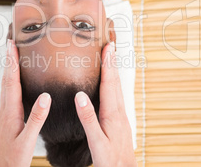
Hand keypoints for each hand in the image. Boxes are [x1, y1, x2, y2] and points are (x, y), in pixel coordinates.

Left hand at [0, 40, 51, 166]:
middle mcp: (5, 110)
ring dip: (9, 69)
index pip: (11, 82)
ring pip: (6, 86)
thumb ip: (37, 119)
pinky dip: (11, 82)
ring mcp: (5, 114)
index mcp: (11, 112)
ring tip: (13, 57)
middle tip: (10, 44)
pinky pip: (8, 94)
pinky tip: (15, 83)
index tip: (11, 46)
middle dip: (9, 60)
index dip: (12, 62)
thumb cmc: (13, 160)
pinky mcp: (7, 119)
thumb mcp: (28, 141)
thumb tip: (45, 96)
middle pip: (6, 80)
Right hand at [74, 42, 136, 166]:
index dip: (108, 64)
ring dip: (114, 71)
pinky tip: (110, 84)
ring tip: (110, 58)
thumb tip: (79, 96)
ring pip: (117, 88)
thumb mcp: (96, 141)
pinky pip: (116, 95)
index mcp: (112, 114)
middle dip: (112, 62)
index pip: (110, 84)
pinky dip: (113, 83)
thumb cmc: (110, 159)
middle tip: (110, 45)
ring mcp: (121, 115)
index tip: (107, 48)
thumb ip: (88, 118)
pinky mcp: (119, 120)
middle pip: (116, 82)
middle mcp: (118, 111)